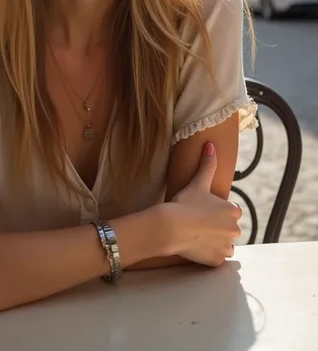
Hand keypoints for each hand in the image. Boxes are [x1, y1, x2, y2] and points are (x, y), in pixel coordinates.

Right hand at [167, 142, 240, 267]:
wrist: (170, 227)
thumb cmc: (184, 203)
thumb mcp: (197, 183)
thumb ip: (207, 165)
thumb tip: (211, 145)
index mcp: (233, 211)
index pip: (230, 211)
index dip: (216, 210)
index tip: (203, 210)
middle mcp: (235, 229)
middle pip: (228, 228)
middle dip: (218, 226)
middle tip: (199, 223)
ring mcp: (227, 247)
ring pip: (225, 243)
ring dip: (217, 241)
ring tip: (199, 235)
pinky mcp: (218, 260)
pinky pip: (217, 257)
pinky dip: (210, 254)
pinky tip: (198, 247)